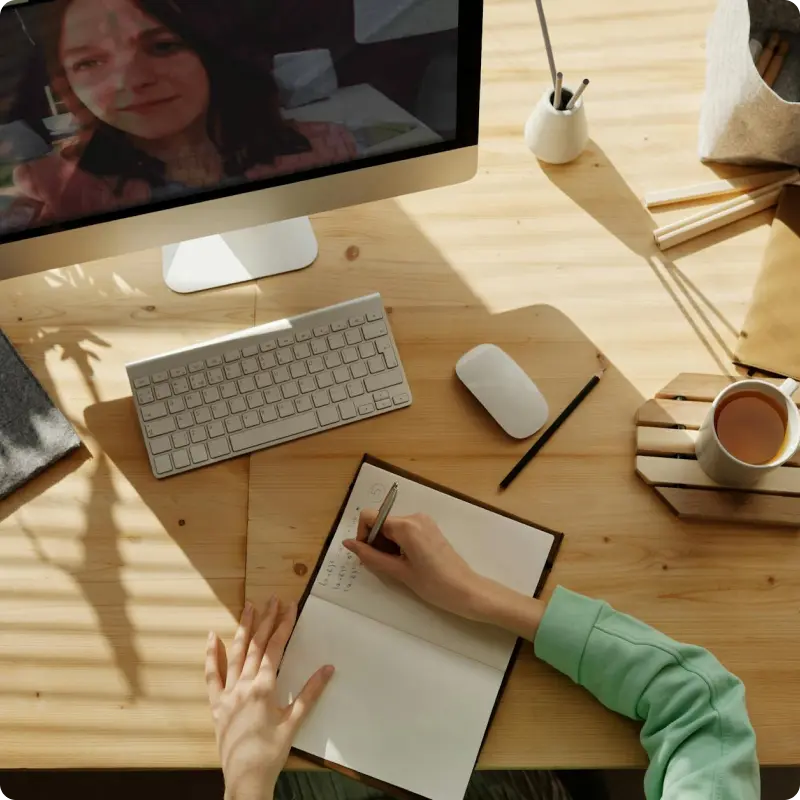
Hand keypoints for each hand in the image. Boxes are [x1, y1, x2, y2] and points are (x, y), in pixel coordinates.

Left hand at [206, 598, 333, 799]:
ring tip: (249, 607)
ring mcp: (227, 693)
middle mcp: (244, 685)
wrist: (246, 778)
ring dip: (244, 629)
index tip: (290, 606)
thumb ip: (310, 693)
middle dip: (266, 620)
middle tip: (273, 599)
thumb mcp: (294, 722)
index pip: (275, 648)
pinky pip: (212, 675)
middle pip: (256, 645)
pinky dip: (211, 655)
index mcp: (264, 687)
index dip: (284, 625)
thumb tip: (328, 669)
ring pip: (235, 654)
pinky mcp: (216, 704)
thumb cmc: (272, 752)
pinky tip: (212, 637)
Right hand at [343, 511, 488, 619]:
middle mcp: (414, 517)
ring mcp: (424, 521)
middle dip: (375, 542)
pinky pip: (404, 530)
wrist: (466, 591)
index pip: (370, 516)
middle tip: (383, 566)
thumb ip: (371, 556)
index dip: (363, 535)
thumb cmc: (433, 584)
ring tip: (397, 567)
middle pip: (381, 522)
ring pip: (392, 527)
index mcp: (406, 525)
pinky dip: (398, 544)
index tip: (367, 556)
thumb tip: (348, 543)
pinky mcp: (429, 528)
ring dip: (386, 545)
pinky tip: (406, 562)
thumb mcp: (398, 572)